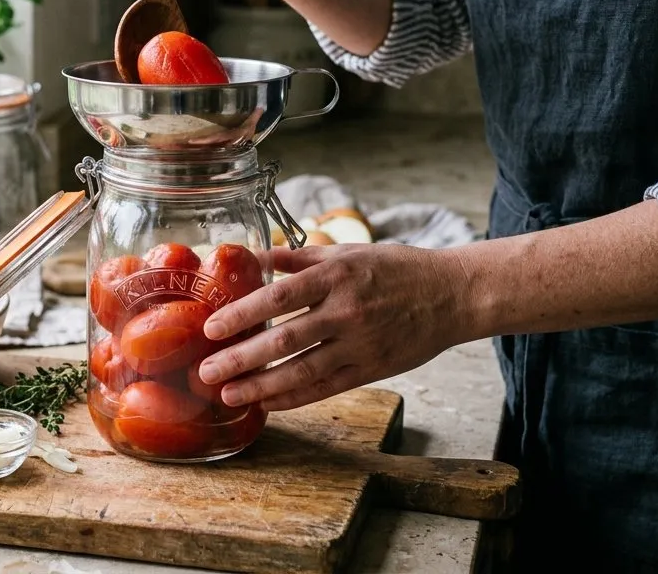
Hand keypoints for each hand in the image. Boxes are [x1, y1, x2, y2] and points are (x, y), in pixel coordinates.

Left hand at [198, 243, 475, 410]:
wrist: (451, 295)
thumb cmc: (396, 269)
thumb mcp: (348, 253)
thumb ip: (300, 257)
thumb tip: (256, 255)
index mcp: (336, 276)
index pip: (279, 298)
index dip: (242, 314)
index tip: (211, 328)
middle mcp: (346, 312)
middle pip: (284, 340)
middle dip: (241, 358)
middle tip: (206, 370)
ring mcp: (360, 344)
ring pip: (302, 371)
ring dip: (261, 386)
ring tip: (228, 394)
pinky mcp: (372, 369)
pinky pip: (326, 387)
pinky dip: (294, 397)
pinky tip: (267, 403)